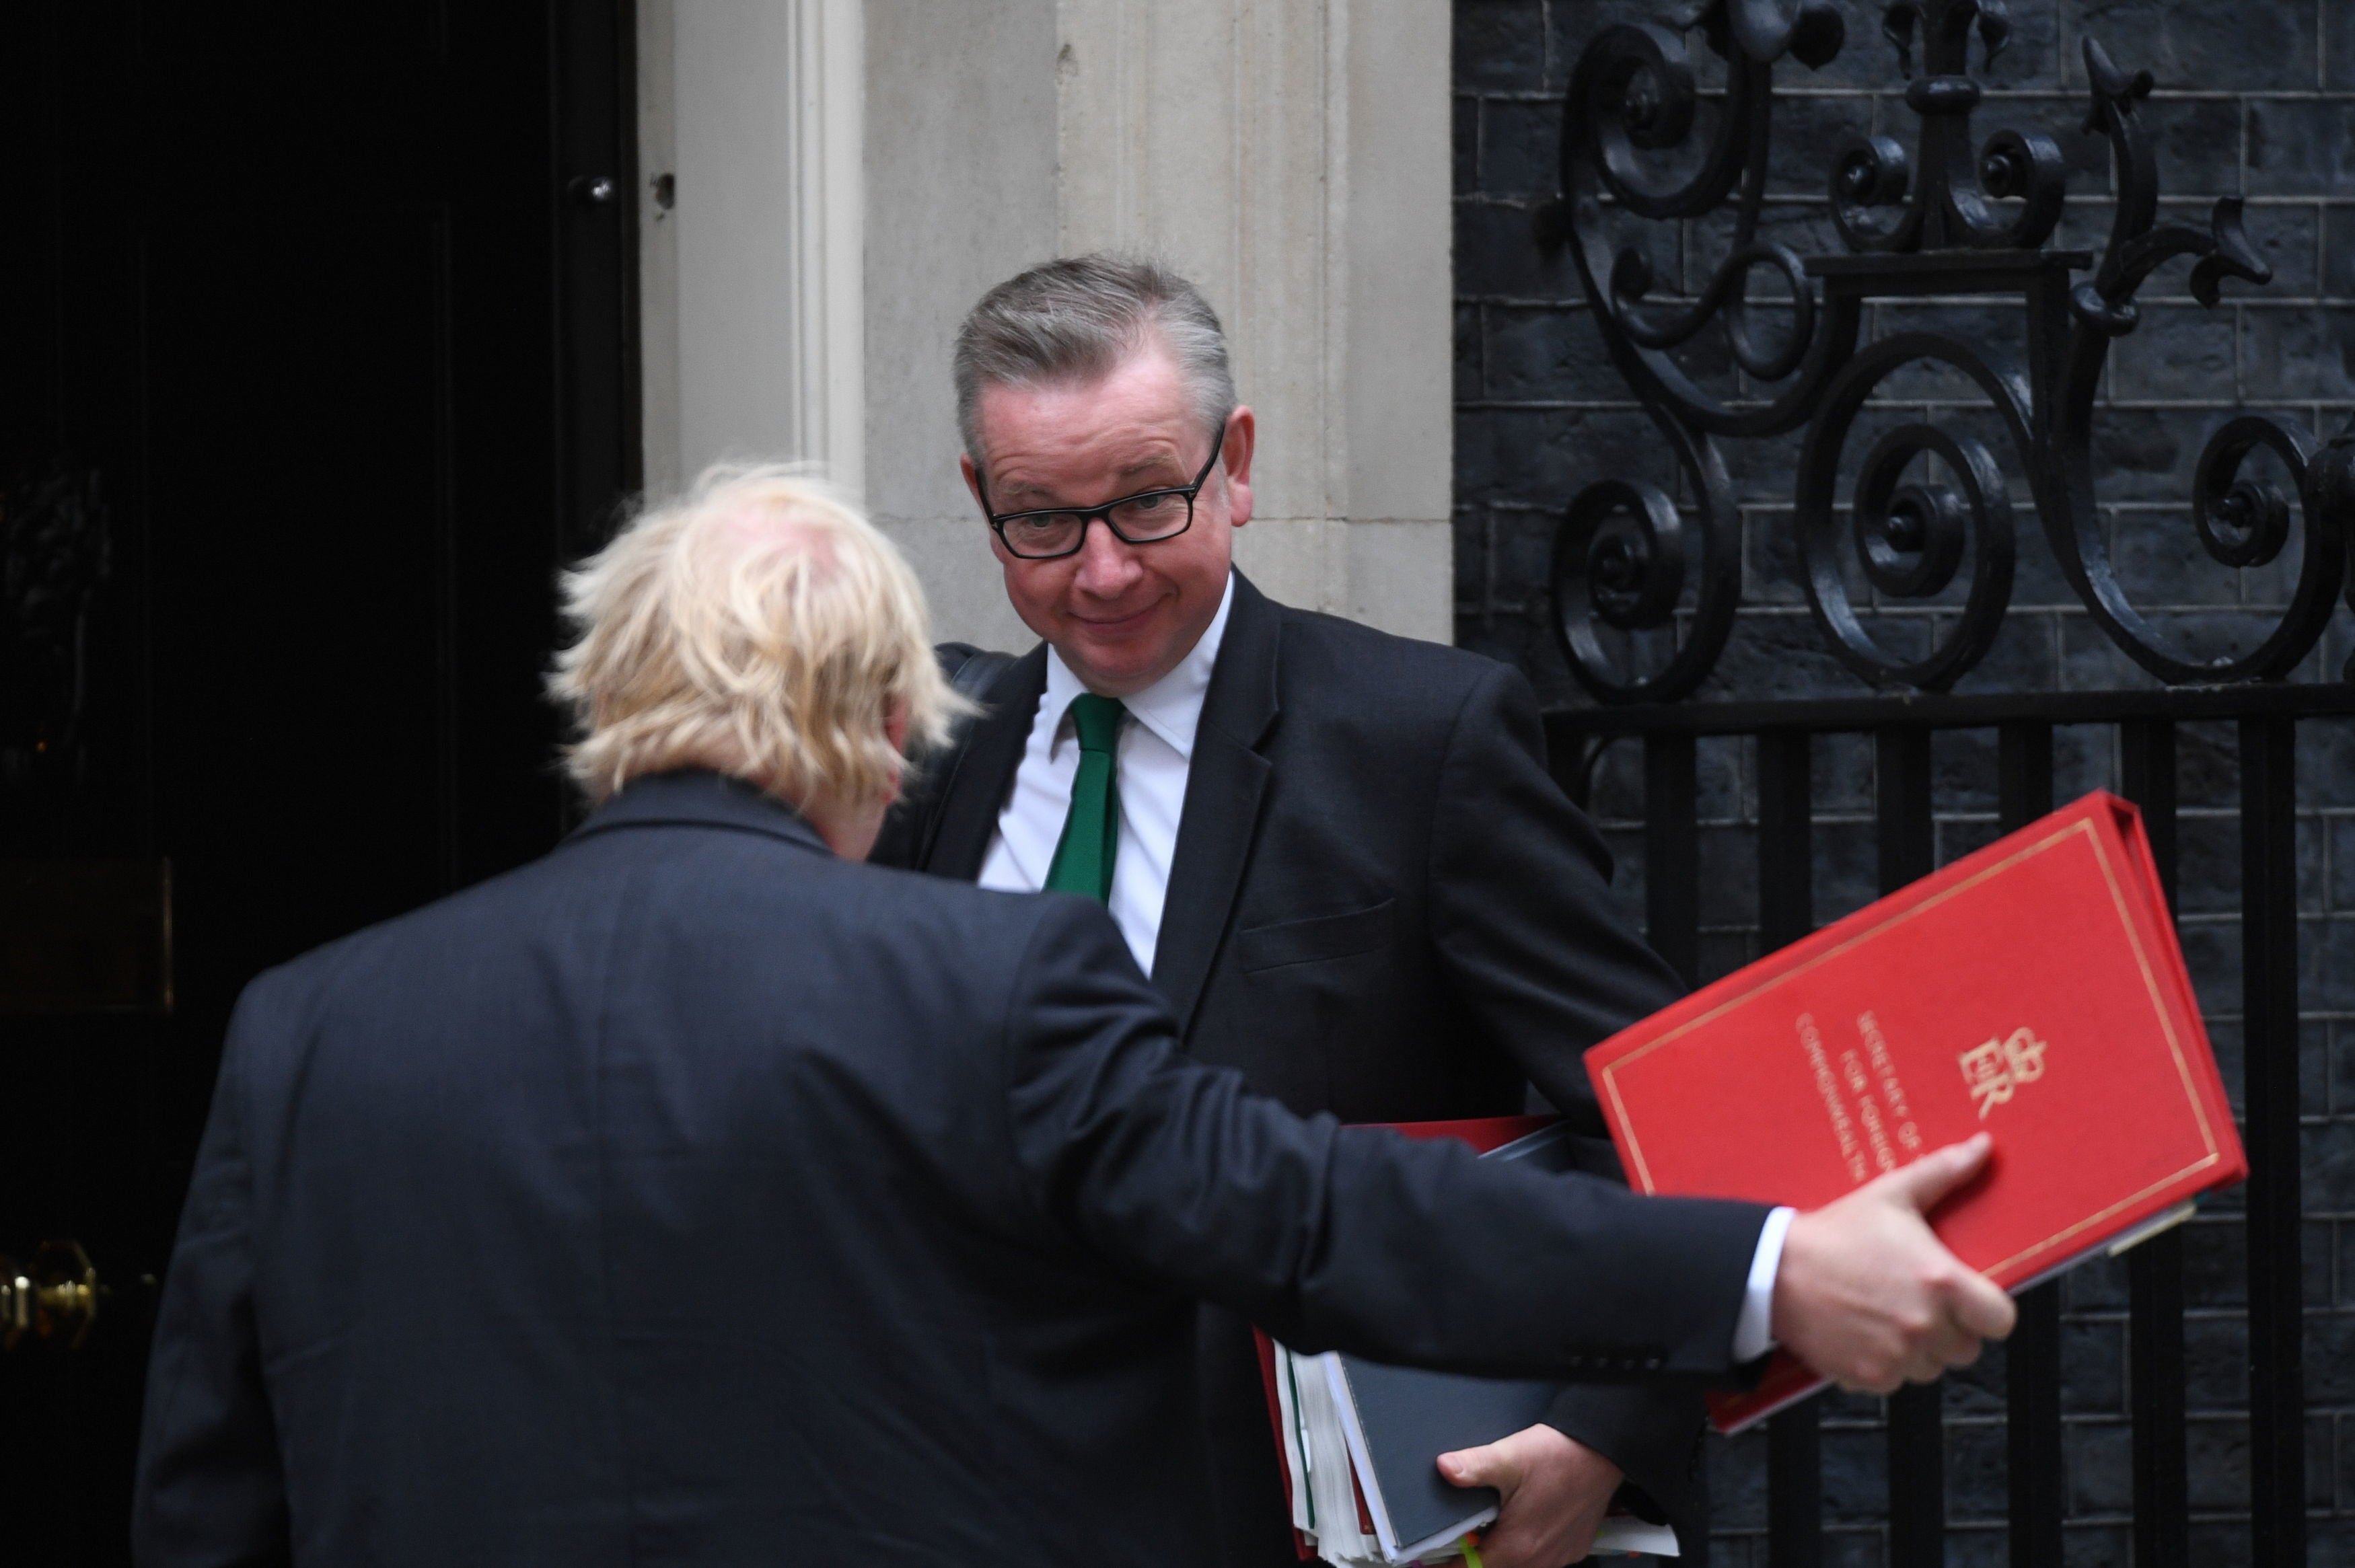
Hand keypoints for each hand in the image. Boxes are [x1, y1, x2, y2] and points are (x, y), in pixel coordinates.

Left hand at [1435, 1423, 1621, 1567]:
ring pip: (1519, 1565)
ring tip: (1494, 1524)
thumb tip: (1444, 1469)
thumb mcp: (1510, 1457)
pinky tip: (1524, 1521)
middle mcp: (1539, 1560)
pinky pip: (1543, 1558)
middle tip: (1462, 1533)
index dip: (1449, 1563)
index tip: (1433, 1557)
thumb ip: (1474, 1467)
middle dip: (1476, 1555)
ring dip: (1503, 1551)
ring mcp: (1559, 1557)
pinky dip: (1528, 1547)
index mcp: (1516, 1547)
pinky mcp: (1573, 1548)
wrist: (1604, 1452)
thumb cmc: (1559, 1456)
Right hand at [1771, 1133, 2016, 1392]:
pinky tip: (1865, 1332)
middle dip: (1950, 1328)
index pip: (2001, 1320)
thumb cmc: (1836, 1232)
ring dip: (1920, 1349)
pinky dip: (1886, 1363)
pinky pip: (1898, 1380)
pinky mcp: (1870, 1376)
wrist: (1776, 1269)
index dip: (1987, 1310)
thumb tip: (1982, 1147)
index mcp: (1941, 1281)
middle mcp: (1925, 1324)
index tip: (1969, 1300)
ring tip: (1889, 1316)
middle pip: (1967, 1347)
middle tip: (1917, 1302)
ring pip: (1933, 1367)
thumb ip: (1943, 1172)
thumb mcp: (1891, 1194)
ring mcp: (1898, 1354)